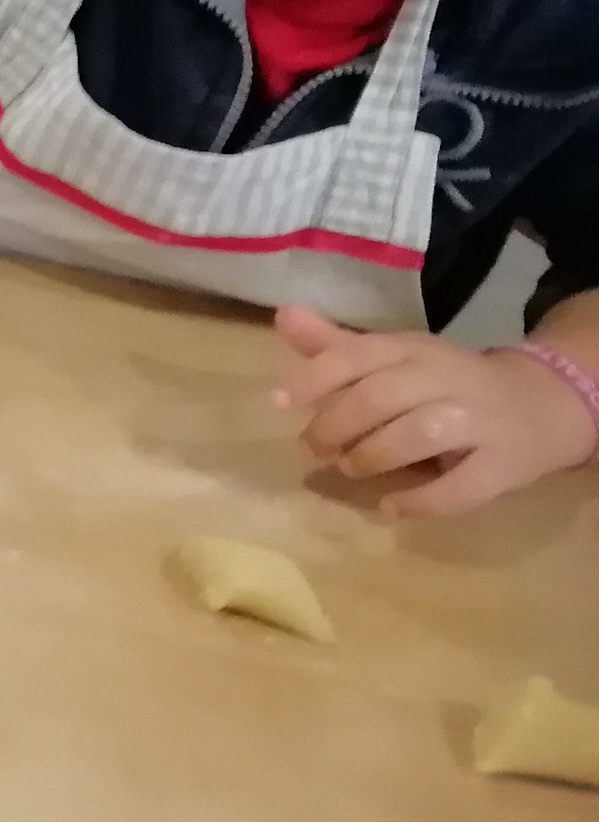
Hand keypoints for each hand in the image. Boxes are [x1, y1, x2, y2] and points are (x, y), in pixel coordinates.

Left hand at [272, 306, 598, 516]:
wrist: (543, 404)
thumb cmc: (447, 384)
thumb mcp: (396, 358)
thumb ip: (338, 346)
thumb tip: (284, 315)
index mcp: (414, 350)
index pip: (358, 356)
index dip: (314, 377)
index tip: (278, 401)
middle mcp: (447, 378)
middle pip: (381, 396)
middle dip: (336, 425)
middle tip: (312, 448)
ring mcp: (480, 421)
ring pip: (419, 434)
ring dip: (373, 456)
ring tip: (349, 468)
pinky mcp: (505, 465)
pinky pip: (462, 488)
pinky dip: (420, 501)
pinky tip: (390, 507)